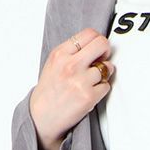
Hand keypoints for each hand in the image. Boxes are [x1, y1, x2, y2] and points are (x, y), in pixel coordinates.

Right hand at [29, 27, 115, 149]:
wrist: (42, 116)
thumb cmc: (50, 90)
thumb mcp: (54, 63)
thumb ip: (72, 52)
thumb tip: (96, 46)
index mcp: (60, 53)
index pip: (89, 33)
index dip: (98, 40)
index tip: (98, 49)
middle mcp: (70, 65)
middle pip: (102, 44)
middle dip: (106, 51)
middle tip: (102, 60)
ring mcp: (81, 81)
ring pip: (107, 68)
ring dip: (104, 74)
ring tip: (91, 82)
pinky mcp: (89, 97)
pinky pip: (106, 86)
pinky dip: (101, 89)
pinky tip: (90, 93)